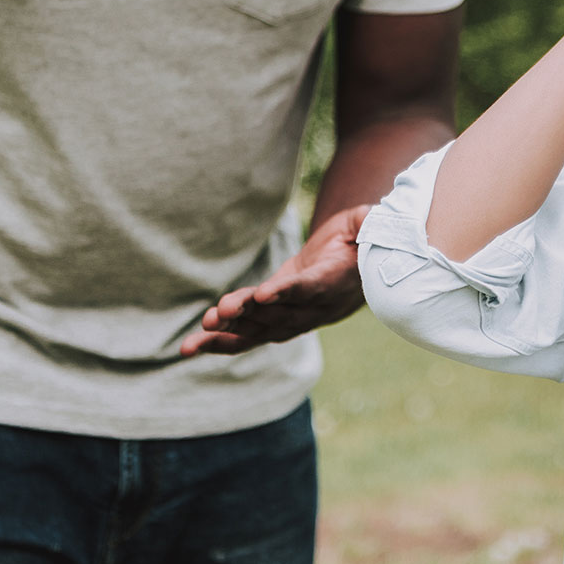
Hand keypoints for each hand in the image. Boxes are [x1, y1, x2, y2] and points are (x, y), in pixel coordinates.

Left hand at [182, 204, 369, 355]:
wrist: (358, 268)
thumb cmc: (361, 239)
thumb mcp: (367, 223)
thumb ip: (367, 221)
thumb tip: (369, 218)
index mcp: (335, 280)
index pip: (308, 287)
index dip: (287, 292)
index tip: (265, 295)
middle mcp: (315, 307)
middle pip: (277, 314)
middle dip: (246, 314)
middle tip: (217, 313)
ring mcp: (296, 318)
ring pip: (260, 329)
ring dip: (229, 332)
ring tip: (198, 335)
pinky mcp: (279, 320)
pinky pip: (251, 335)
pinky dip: (224, 341)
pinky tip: (195, 345)